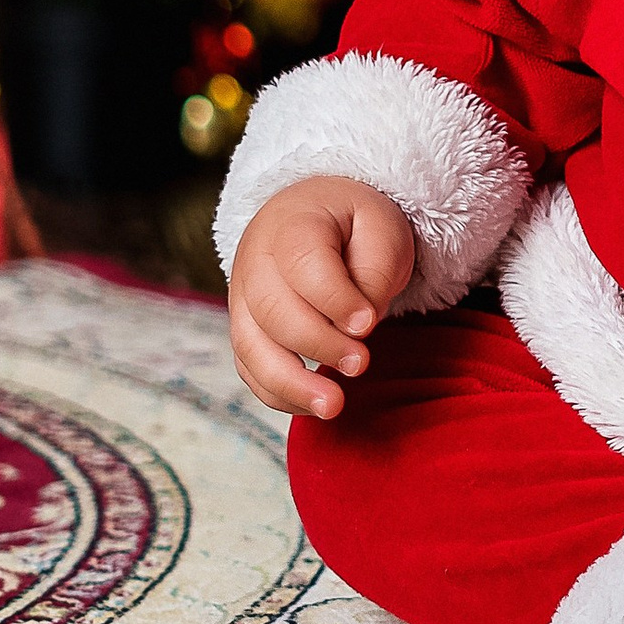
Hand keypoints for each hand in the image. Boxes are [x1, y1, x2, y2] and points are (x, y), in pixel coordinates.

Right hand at [229, 179, 415, 421]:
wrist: (316, 217)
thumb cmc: (353, 225)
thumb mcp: (380, 228)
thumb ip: (375, 270)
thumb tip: (359, 326)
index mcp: (291, 224)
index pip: (304, 265)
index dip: (336, 299)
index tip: (368, 324)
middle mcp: (255, 261)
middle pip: (273, 310)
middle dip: (318, 344)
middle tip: (360, 364)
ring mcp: (242, 298)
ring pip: (252, 347)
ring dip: (291, 383)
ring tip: (333, 406)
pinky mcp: (245, 330)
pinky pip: (250, 370)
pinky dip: (279, 394)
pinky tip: (315, 405)